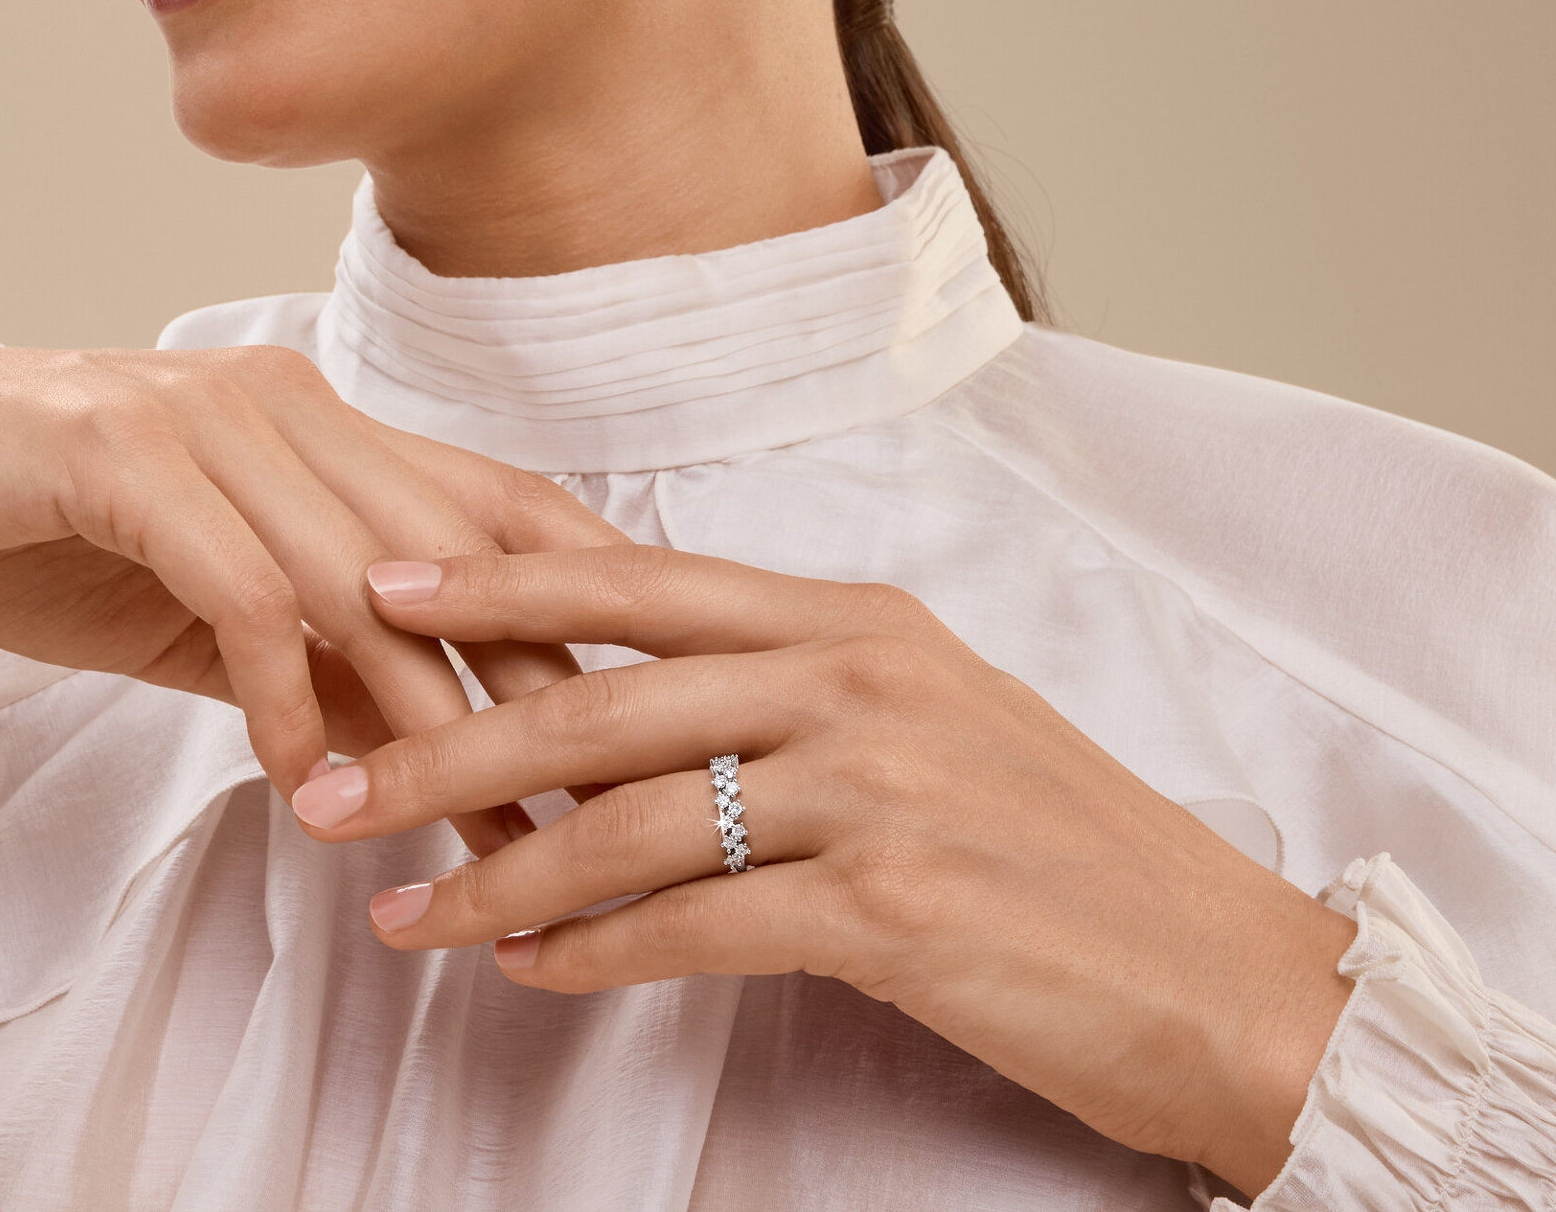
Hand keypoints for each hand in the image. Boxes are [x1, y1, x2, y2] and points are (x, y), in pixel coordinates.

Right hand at [0, 343, 623, 852]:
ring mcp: (208, 419)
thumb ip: (311, 653)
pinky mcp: (121, 455)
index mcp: (318, 418)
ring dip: (419, 710)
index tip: (648, 693)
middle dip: (523, 679)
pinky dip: (279, 692)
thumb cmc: (41, 530)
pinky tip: (297, 781)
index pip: (490, 496)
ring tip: (464, 820)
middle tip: (577, 802)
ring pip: (360, 572)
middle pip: (452, 545)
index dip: (580, 587)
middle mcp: (285, 401)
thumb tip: (425, 748)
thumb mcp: (203, 607)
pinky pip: (237, 590)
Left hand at [289, 545, 1354, 1196]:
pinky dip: (596, 953)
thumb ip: (794, 696)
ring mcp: (878, 785)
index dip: (498, 582)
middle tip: (326, 780)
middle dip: (443, 742)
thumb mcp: (931, 724)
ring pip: (628, 820)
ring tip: (401, 913)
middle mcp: (859, 678)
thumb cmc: (1063, 851)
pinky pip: (697, 926)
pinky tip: (529, 975)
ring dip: (494, 877)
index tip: (376, 588)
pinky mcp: (894, 903)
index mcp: (859, 619)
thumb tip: (641, 708)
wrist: (1229, 974)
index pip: (640, 581)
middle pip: (602, 698)